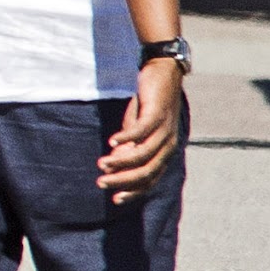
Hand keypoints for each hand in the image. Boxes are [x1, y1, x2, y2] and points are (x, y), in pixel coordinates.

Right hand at [99, 58, 185, 201]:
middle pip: (147, 171)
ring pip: (143, 154)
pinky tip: (110, 142)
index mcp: (164, 151)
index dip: (133, 192)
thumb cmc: (147, 102)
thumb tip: (113, 166)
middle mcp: (168, 144)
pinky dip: (126, 138)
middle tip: (101, 183)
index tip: (114, 199)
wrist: (162, 71)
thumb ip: (128, 147)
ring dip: (121, 162)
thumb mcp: (135, 128)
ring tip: (101, 164)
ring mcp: (165, 129)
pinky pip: (141, 131)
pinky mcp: (157, 113)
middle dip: (123, 180)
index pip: (150, 180)